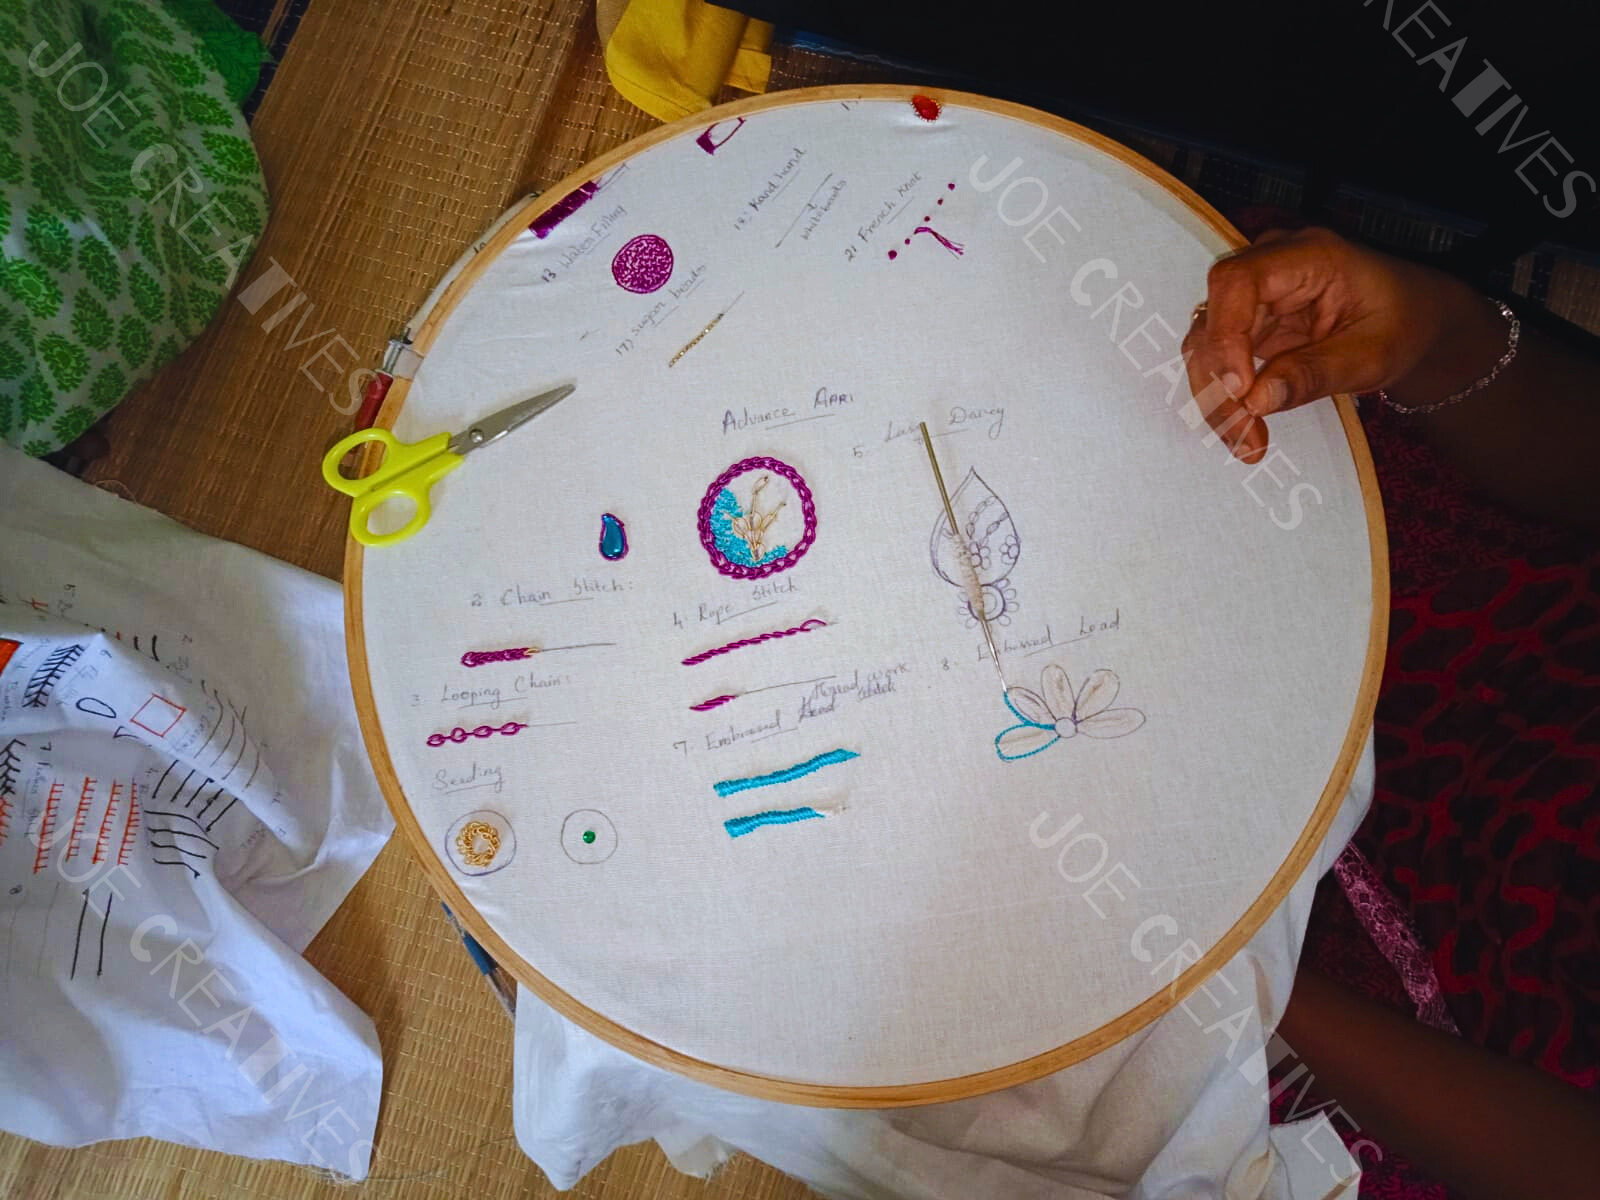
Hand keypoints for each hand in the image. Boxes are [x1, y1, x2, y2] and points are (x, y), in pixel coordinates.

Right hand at [1182, 227, 1491, 460]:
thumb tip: (1255, 402)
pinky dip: (1225, 399)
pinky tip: (1243, 431)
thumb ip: (1314, 374)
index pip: (1237, 282)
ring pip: (1206, 346)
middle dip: (1219, 383)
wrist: (1413, 318)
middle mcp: (1268, 267)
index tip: (1240, 390)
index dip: (1226, 335)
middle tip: (1244, 437)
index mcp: (1307, 256)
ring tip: (1246, 443)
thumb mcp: (1371, 354)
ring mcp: (1253, 296)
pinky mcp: (1247, 324)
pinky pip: (1218, 362)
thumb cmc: (1402, 324)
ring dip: (1217, 398)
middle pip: (1212, 319)